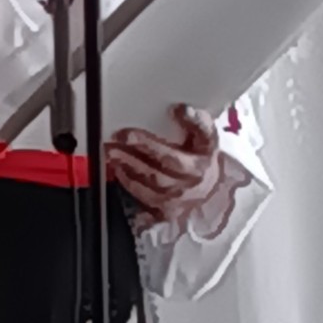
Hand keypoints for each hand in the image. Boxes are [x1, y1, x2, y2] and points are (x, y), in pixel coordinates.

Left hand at [107, 105, 221, 221]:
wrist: (210, 188)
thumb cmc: (203, 159)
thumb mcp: (208, 138)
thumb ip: (198, 122)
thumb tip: (182, 109)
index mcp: (197, 167)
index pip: (170, 157)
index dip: (147, 145)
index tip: (128, 134)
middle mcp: (186, 188)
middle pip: (154, 174)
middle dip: (130, 158)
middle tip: (112, 144)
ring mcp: (174, 202)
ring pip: (146, 188)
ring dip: (126, 170)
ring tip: (112, 153)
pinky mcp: (164, 213)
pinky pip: (143, 200)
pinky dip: (129, 184)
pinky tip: (119, 170)